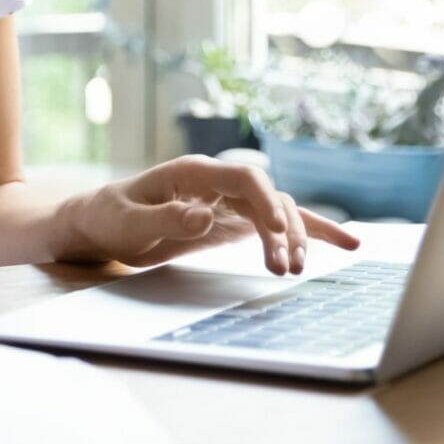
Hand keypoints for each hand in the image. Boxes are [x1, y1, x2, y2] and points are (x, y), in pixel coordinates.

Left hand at [65, 156, 360, 274]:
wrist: (99, 223)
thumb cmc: (109, 218)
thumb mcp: (128, 222)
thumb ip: (166, 219)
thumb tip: (204, 216)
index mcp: (193, 173)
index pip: (244, 178)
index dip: (264, 202)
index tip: (276, 234)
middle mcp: (217, 182)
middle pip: (267, 196)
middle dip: (283, 230)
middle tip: (287, 267)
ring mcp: (228, 201)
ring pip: (277, 211)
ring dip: (294, 238)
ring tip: (296, 270)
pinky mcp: (232, 221)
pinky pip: (274, 224)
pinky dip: (307, 233)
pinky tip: (344, 244)